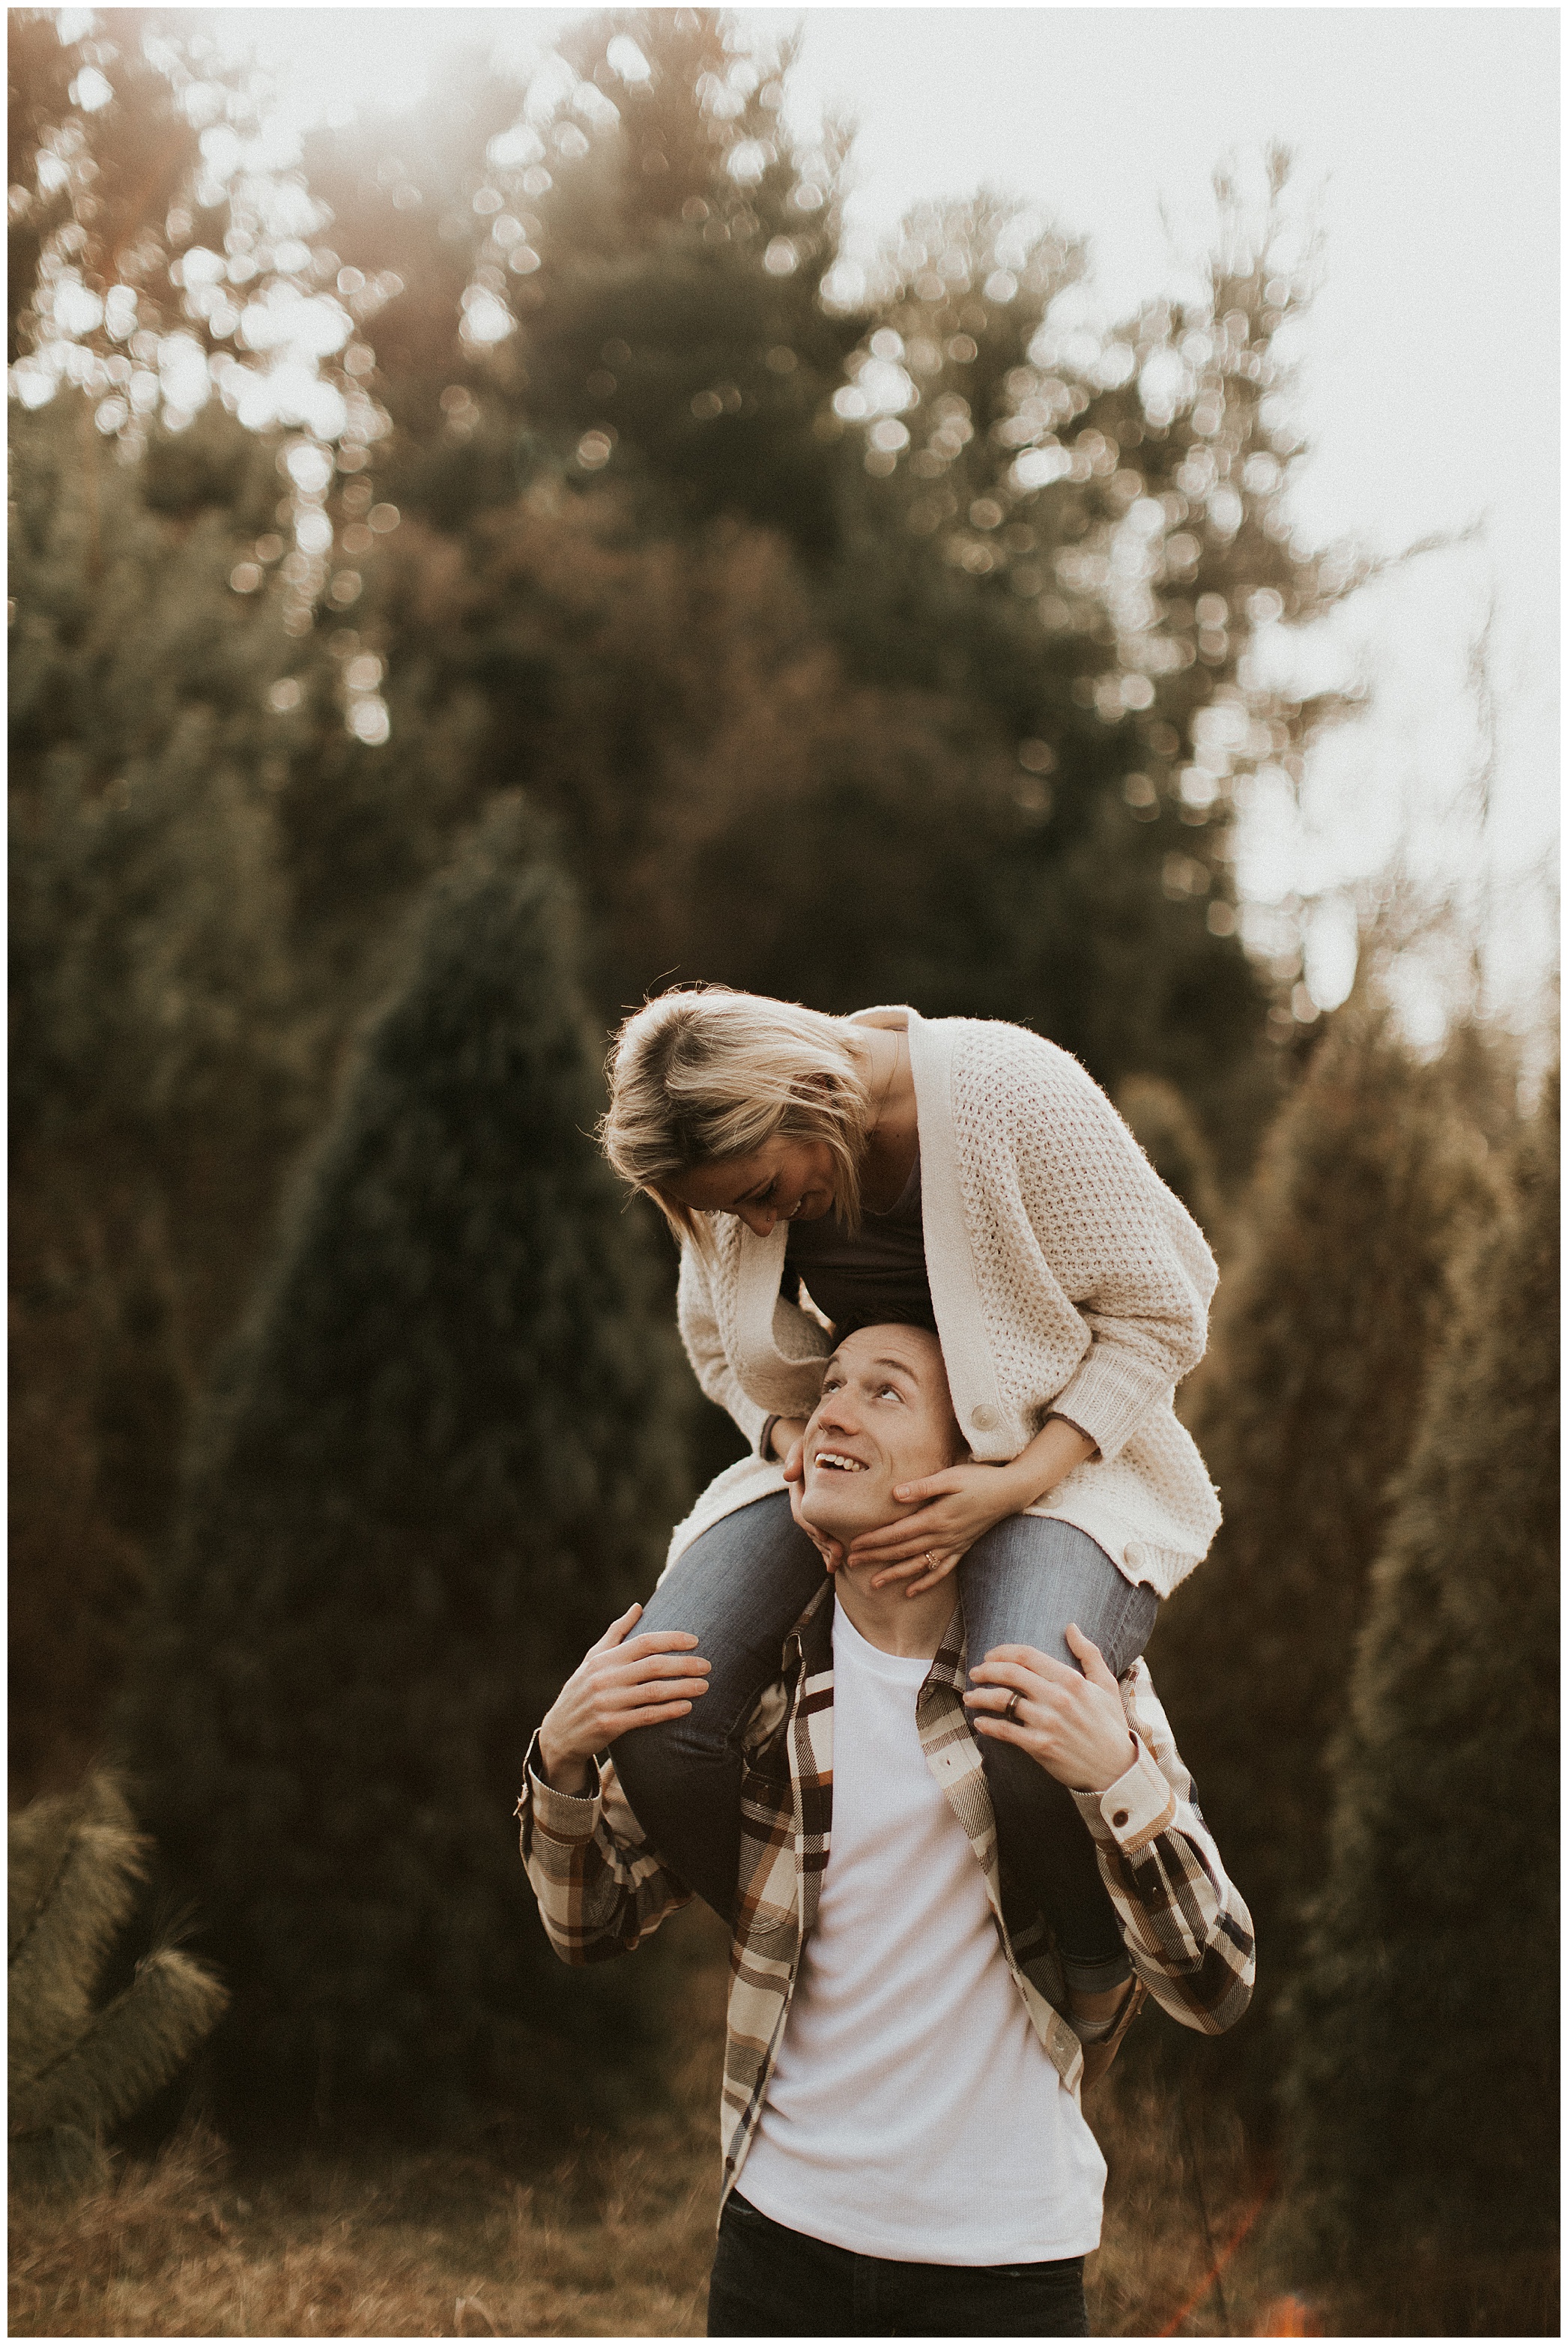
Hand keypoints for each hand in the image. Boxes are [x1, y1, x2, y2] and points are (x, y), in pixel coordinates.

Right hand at [536, 1604, 709, 1795]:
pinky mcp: (609, 1725)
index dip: (672, 1639)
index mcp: (604, 1658)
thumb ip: (616, 1633)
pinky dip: (668, 1711)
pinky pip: (645, 1716)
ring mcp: (607, 1702)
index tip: (695, 1641)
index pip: (644, 1642)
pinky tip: (686, 1707)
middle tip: (708, 1665)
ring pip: (653, 1692)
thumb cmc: (582, 1690)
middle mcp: (605, 1677)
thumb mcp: (593, 1659)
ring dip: (682, 1688)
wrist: (558, 1734)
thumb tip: (638, 1606)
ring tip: (704, 1686)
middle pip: (653, 1666)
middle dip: (684, 1664)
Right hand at [783, 1428, 845, 1570]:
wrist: (822, 1440)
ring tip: (838, 1563)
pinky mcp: (824, 1514)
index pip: (802, 1511)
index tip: (825, 1535)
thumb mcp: (803, 1443)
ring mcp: (813, 1509)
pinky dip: (827, 1548)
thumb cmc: (814, 1439)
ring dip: (825, 1550)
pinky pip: (823, 1534)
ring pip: (816, 1535)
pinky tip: (836, 1563)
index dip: (813, 1525)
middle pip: (809, 1528)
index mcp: (799, 1488)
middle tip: (838, 1556)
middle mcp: (804, 1501)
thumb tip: (788, 1475)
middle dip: (822, 1544)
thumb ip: (795, 1455)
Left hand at [843, 1459, 1027, 1596]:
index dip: (875, 1540)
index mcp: (936, 1518)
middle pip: (903, 1551)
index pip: (898, 1533)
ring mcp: (953, 1545)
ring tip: (873, 1584)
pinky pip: (941, 1570)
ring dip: (895, 1574)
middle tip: (851, 1562)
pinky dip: (925, 1582)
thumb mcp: (951, 1477)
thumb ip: (923, 1486)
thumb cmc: (979, 1479)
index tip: (855, 1545)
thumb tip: (896, 1495)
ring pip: (918, 1565)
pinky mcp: (962, 1548)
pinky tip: (910, 1591)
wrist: (1010, 1492)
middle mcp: (942, 1536)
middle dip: (876, 1557)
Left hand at [963, 1625, 1135, 1793]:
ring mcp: (1047, 1722)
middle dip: (986, 1670)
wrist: (1116, 1768)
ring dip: (980, 1696)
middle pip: (1010, 1674)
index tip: (990, 1656)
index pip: (1027, 1655)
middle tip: (975, 1672)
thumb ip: (1088, 1653)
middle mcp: (1057, 1698)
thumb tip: (1071, 1626)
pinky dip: (988, 1725)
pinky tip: (980, 1722)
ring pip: (1002, 1701)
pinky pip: (1005, 1731)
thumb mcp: (1106, 1684)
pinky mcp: (1040, 1746)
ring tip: (969, 1697)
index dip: (1003, 1652)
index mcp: (1071, 1680)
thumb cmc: (1110, 1724)